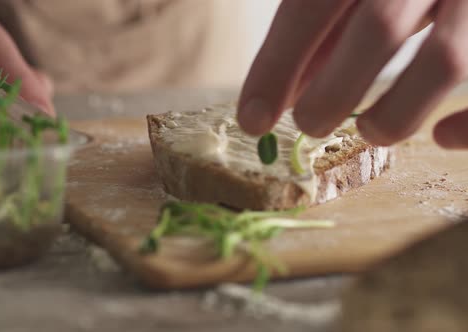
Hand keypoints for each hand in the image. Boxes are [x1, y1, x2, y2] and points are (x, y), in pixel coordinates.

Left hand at [238, 0, 467, 148]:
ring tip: (372, 131)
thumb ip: (318, 29)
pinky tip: (443, 135)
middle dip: (334, 91)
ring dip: (398, 111)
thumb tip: (276, 93)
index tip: (252, 119)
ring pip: (447, 59)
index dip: (276, 66)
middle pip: (378, 27)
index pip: (311, 5)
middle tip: (309, 125)